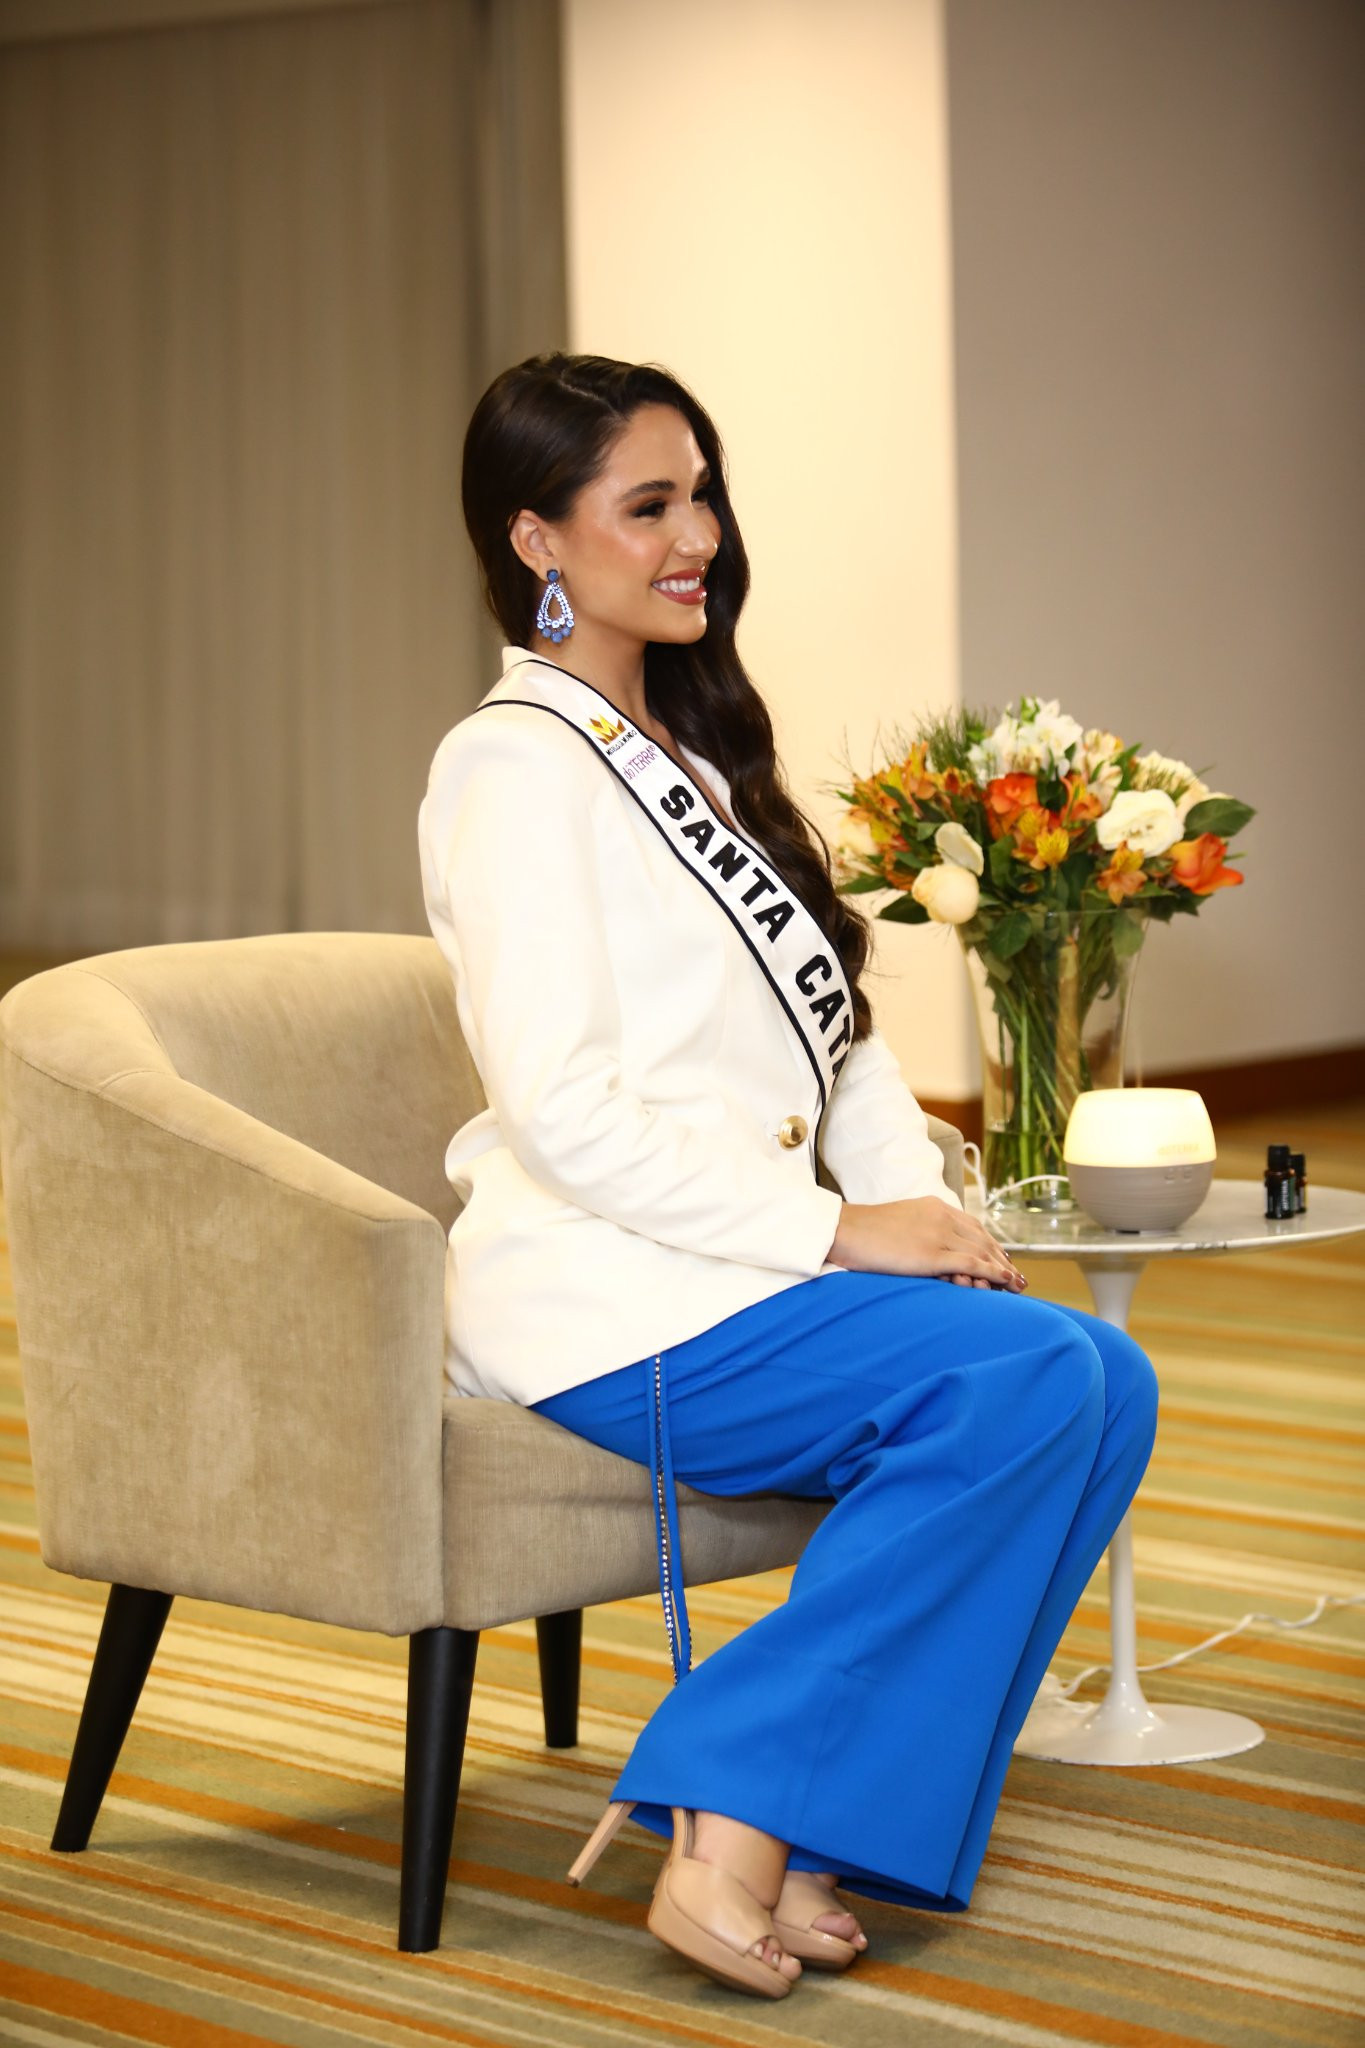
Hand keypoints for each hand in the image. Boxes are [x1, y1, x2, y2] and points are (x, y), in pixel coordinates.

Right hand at [828, 1195, 1027, 1293]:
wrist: (843, 1230)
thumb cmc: (862, 1232)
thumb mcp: (897, 1223)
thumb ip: (917, 1230)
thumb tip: (922, 1247)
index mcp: (933, 1207)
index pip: (972, 1226)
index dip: (990, 1243)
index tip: (1002, 1258)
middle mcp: (941, 1216)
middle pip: (983, 1238)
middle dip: (1003, 1258)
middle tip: (1018, 1276)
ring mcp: (938, 1234)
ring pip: (982, 1251)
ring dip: (1004, 1269)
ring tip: (1019, 1285)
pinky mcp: (933, 1254)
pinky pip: (973, 1263)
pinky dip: (994, 1272)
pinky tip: (1006, 1281)